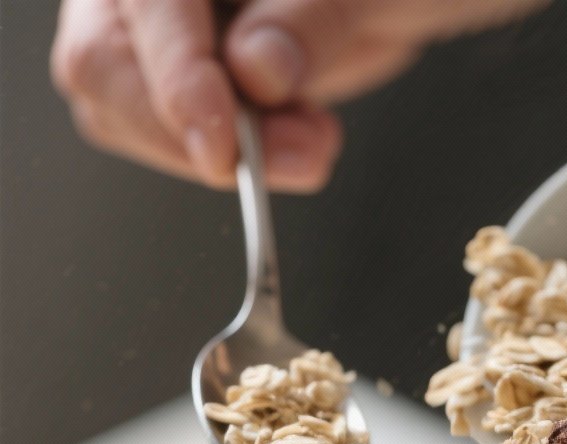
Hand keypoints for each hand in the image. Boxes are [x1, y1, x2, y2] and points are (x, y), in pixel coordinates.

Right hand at [51, 0, 544, 190]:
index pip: (145, 3)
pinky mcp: (196, 71)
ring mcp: (174, 23)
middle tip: (291, 157)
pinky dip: (234, 156)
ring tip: (312, 147)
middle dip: (188, 128)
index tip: (222, 144)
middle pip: (104, 62)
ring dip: (214, 152)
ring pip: (126, 107)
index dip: (174, 79)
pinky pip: (175, 130)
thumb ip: (313, 14)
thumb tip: (252, 71)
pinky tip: (297, 142)